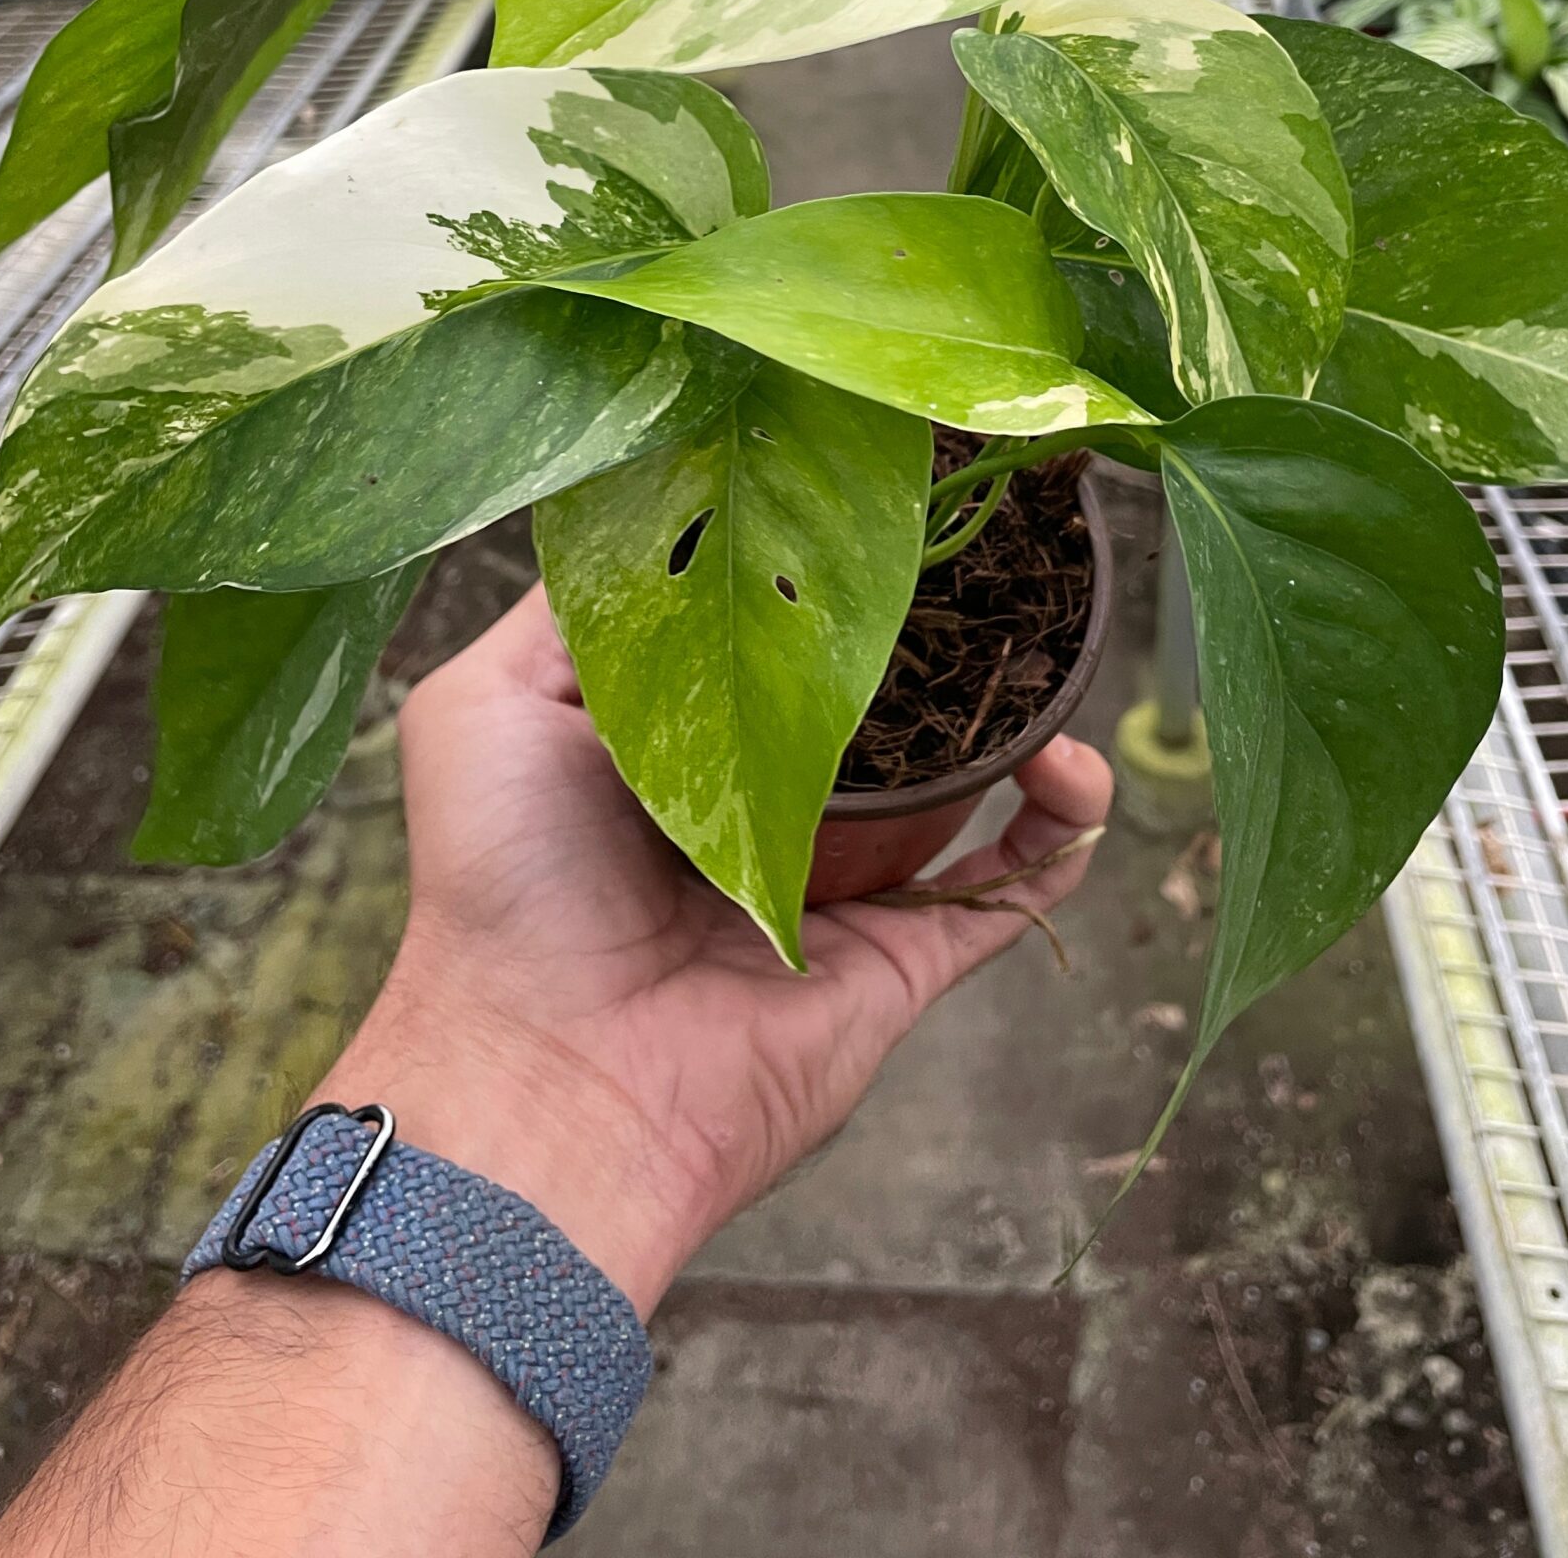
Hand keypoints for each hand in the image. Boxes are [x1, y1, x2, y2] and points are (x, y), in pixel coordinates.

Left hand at [318, 578, 1111, 1313]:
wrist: (550, 1080)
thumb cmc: (501, 886)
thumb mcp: (490, 703)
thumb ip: (581, 608)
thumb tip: (665, 501)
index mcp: (679, 743)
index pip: (774, 634)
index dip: (825, 568)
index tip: (881, 487)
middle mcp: (767, 805)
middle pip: (883, 697)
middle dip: (943, 629)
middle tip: (996, 551)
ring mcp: (841, 884)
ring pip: (968, 779)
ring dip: (1024, 714)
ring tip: (1051, 654)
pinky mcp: (899, 959)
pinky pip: (1009, 886)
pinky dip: (1064, 828)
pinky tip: (1076, 767)